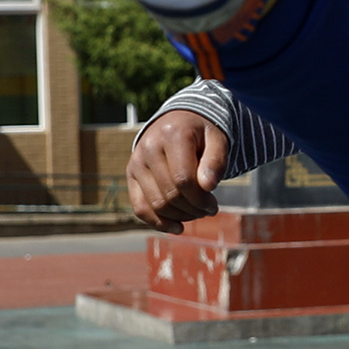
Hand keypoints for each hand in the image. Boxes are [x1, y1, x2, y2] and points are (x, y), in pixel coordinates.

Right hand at [127, 109, 229, 229]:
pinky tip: (177, 227)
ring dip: (180, 216)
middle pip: (170, 194)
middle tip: (208, 210)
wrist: (179, 121)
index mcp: (172, 134)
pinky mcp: (131, 173)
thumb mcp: (217, 140)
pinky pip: (140, 207)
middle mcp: (148, 146)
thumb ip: (216, 161)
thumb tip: (208, 186)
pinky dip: (158, 222)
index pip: (183, 180)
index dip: (200, 199)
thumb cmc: (202, 134)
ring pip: (156, 204)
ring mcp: (136, 160)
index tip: (214, 205)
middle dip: (193, 209)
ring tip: (196, 213)